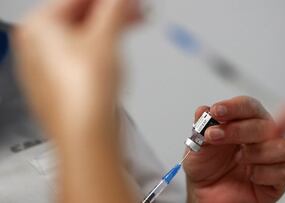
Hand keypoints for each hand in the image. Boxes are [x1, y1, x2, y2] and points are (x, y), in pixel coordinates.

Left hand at [13, 0, 140, 140]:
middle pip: (80, 16)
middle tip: (136, 10)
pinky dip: (102, 47)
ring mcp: (49, 67)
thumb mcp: (105, 37)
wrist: (87, 136)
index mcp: (38, 27)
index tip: (132, 1)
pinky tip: (118, 47)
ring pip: (83, 36)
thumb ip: (114, 8)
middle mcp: (37, 46)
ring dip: (110, 28)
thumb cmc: (84, 94)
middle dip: (112, 11)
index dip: (110, 0)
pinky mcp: (63, 83)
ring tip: (133, 24)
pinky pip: (83, 56)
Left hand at [184, 96, 284, 202]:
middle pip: (264, 124)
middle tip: (214, 135)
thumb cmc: (206, 169)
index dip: (234, 107)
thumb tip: (202, 110)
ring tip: (237, 159)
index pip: (247, 106)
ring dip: (254, 152)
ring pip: (280, 146)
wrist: (207, 196)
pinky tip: (249, 175)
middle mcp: (261, 137)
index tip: (217, 111)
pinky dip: (263, 172)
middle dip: (237, 129)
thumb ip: (201, 128)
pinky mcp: (278, 179)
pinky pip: (282, 171)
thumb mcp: (197, 146)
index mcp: (244, 122)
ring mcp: (272, 158)